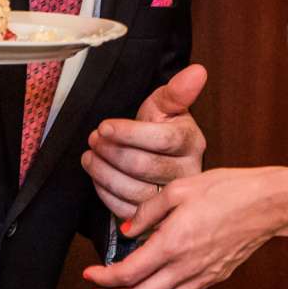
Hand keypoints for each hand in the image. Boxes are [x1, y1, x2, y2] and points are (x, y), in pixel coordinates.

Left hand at [80, 166, 287, 288]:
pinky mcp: (214, 278)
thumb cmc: (228, 190)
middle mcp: (185, 266)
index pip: (127, 273)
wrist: (269, 204)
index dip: (103, 279)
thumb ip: (148, 211)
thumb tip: (127, 231)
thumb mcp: (180, 189)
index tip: (89, 275)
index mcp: (172, 243)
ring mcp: (201, 276)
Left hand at [82, 64, 207, 221]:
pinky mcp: (154, 217)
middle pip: (143, 165)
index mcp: (192, 142)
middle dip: (111, 152)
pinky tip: (97, 176)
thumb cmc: (162, 127)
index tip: (103, 126)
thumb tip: (198, 71)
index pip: (160, 139)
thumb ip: (177, 91)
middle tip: (93, 140)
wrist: (161, 157)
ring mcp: (171, 199)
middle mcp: (187, 173)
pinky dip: (105, 192)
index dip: (128, 133)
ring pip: (132, 190)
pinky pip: (126, 209)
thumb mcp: (167, 105)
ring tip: (90, 157)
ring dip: (103, 172)